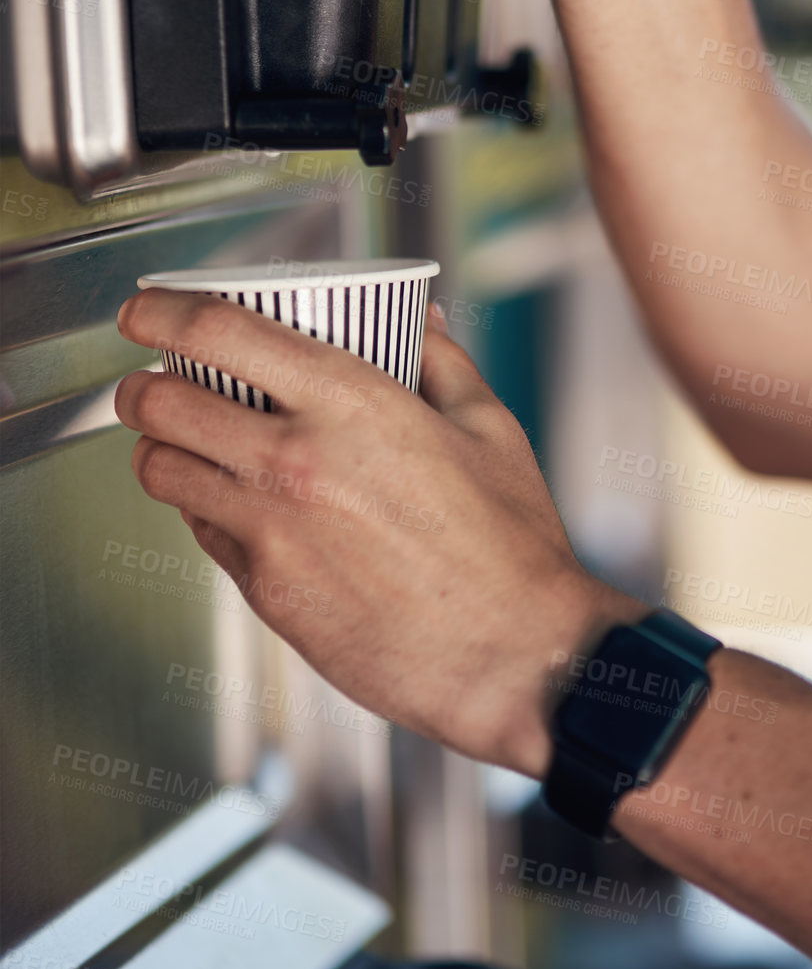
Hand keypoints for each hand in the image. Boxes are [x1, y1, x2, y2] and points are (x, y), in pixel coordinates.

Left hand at [115, 291, 641, 775]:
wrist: (514, 656)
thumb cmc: (509, 545)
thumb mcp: (487, 426)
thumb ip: (442, 362)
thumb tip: (418, 320)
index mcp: (350, 403)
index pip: (220, 334)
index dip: (164, 314)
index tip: (146, 312)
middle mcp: (296, 460)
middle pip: (164, 404)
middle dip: (139, 387)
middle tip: (146, 384)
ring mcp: (271, 531)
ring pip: (163, 473)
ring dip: (157, 449)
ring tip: (177, 444)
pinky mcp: (266, 591)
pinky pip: (203, 534)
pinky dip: (201, 510)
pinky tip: (231, 503)